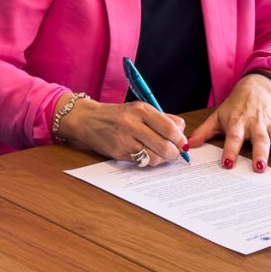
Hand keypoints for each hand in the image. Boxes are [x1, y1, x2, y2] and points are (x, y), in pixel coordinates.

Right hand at [56, 97, 187, 166]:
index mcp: (141, 110)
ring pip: (155, 157)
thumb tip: (181, 130)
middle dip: (174, 153)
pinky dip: (148, 160)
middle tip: (175, 153)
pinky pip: (142, 162)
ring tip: (160, 154)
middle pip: (165, 145)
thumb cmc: (117, 115)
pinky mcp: (119, 153)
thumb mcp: (139, 109)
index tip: (182, 143)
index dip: (180, 139)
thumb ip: (162, 118)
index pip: (169, 128)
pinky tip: (146, 154)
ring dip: (162, 159)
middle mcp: (132, 124)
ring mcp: (125, 140)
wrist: (88, 120)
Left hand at [187, 74, 270, 172]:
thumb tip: (188, 145)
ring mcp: (270, 124)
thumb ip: (204, 132)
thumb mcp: (218, 116)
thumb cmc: (235, 105)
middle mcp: (255, 124)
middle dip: (259, 153)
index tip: (228, 164)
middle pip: (258, 139)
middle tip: (259, 168)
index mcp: (238, 122)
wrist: (255, 86)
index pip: (233, 138)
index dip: (230, 151)